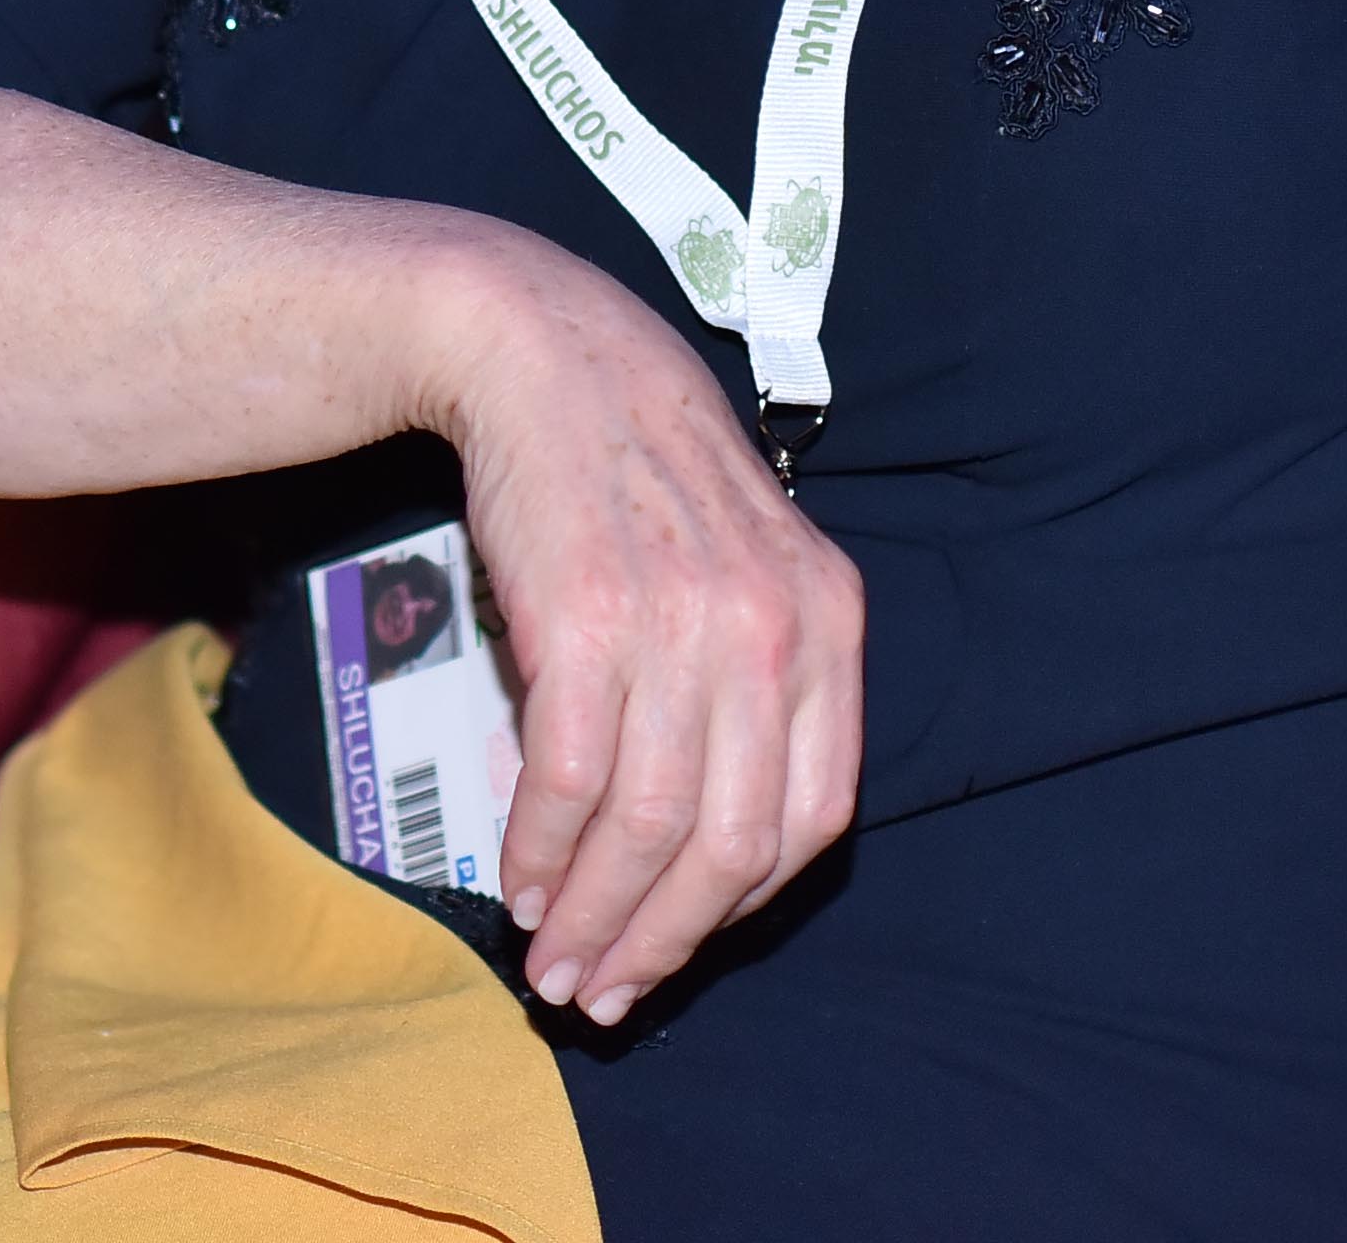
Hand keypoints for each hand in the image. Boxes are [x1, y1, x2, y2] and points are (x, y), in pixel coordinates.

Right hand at [430, 237, 861, 1025]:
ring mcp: (683, 622)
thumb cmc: (641, 471)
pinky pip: (573, 777)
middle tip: (602, 990)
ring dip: (594, 915)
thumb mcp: (748, 562)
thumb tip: (703, 849)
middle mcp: (772, 628)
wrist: (548, 356)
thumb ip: (754, 686)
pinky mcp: (588, 618)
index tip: (678, 952)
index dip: (741, 909)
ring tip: (551, 959)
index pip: (812, 818)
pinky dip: (542, 849)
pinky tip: (517, 879)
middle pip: (732, 843)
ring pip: (651, 827)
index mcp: (829, 621)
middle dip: (663, 941)